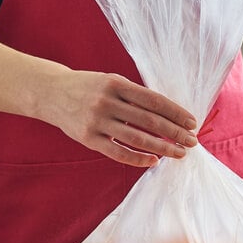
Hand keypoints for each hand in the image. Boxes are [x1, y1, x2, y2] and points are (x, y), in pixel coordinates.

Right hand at [42, 70, 197, 166]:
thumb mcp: (110, 82)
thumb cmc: (88, 87)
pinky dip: (138, 158)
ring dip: (162, 147)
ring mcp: (97, 121)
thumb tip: (167, 114)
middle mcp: (108, 102)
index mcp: (117, 84)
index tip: (192, 123)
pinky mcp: (88, 139)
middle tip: (192, 141)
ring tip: (179, 153)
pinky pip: (118, 152)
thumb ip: (134, 95)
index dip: (176, 112)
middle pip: (150, 120)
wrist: (50, 92)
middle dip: (175, 132)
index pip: (154, 100)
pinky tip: (154, 161)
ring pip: (137, 138)